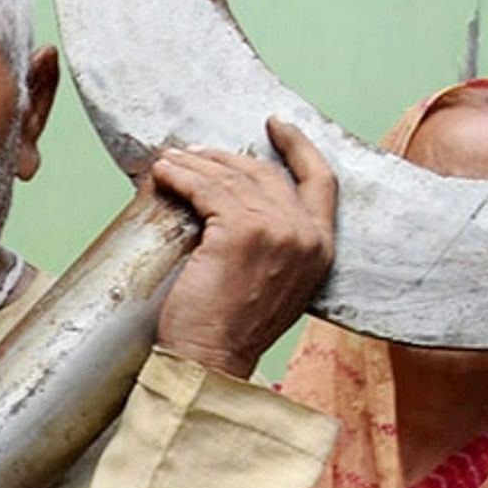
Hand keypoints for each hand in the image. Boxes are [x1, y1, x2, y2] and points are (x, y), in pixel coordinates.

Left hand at [148, 118, 338, 377]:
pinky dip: (181, 177)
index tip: (278, 125)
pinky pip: (206, 188)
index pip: (322, 181)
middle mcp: (306, 234)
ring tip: (169, 163)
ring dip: (195, 164)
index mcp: (322, 249)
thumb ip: (276, 245)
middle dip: (226, 158)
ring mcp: (276, 229)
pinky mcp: (239, 230)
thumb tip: (239, 207)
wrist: (212, 362)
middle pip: (267, 172)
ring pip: (232, 177)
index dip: (299, 147)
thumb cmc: (231, 332)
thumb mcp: (275, 284)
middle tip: (195, 153)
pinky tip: (164, 175)